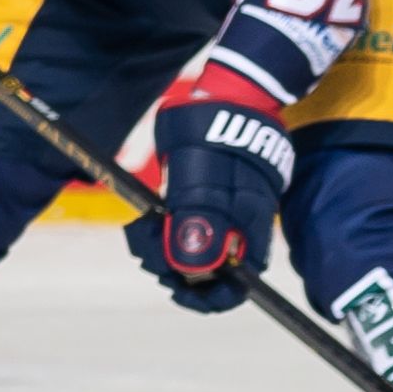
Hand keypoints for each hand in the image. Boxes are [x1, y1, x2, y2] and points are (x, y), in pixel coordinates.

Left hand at [126, 90, 288, 311]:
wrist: (226, 94)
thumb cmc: (212, 133)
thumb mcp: (198, 177)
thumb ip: (198, 224)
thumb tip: (192, 273)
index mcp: (250, 228)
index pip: (237, 287)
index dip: (205, 297)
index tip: (171, 286)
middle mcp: (245, 228)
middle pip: (213, 274)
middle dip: (175, 270)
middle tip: (144, 245)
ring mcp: (231, 215)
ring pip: (199, 252)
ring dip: (167, 251)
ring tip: (142, 231)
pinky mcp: (215, 202)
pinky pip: (193, 231)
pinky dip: (169, 232)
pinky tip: (150, 222)